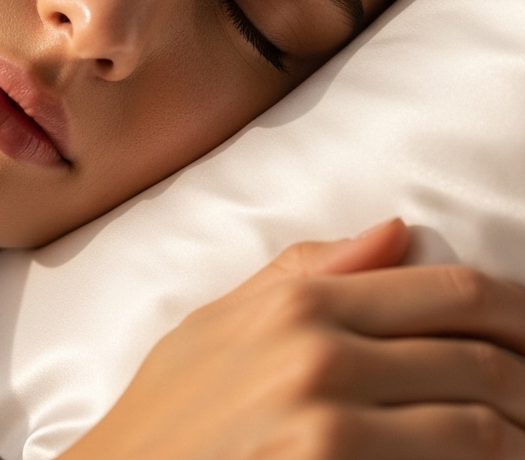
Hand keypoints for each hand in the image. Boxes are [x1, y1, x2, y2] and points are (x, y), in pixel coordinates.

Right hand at [63, 219, 524, 458]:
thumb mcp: (224, 316)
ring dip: (518, 433)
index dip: (516, 308)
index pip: (448, 289)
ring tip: (524, 434)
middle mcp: (320, 353)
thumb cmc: (174, 403)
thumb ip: (310, 267)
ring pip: (477, 424)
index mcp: (299, 302)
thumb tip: (397, 228)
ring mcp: (328, 424)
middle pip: (475, 355)